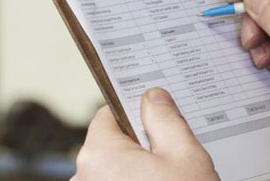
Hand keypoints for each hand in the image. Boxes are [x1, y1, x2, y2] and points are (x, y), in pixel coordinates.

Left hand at [72, 88, 217, 180]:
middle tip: (171, 153)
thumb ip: (166, 120)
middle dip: (140, 145)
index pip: (109, 115)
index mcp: (98, 154)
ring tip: (170, 175)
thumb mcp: (185, 157)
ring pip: (115, 169)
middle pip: (112, 144)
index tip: (155, 117)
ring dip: (138, 169)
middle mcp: (84, 176)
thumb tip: (153, 96)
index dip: (136, 113)